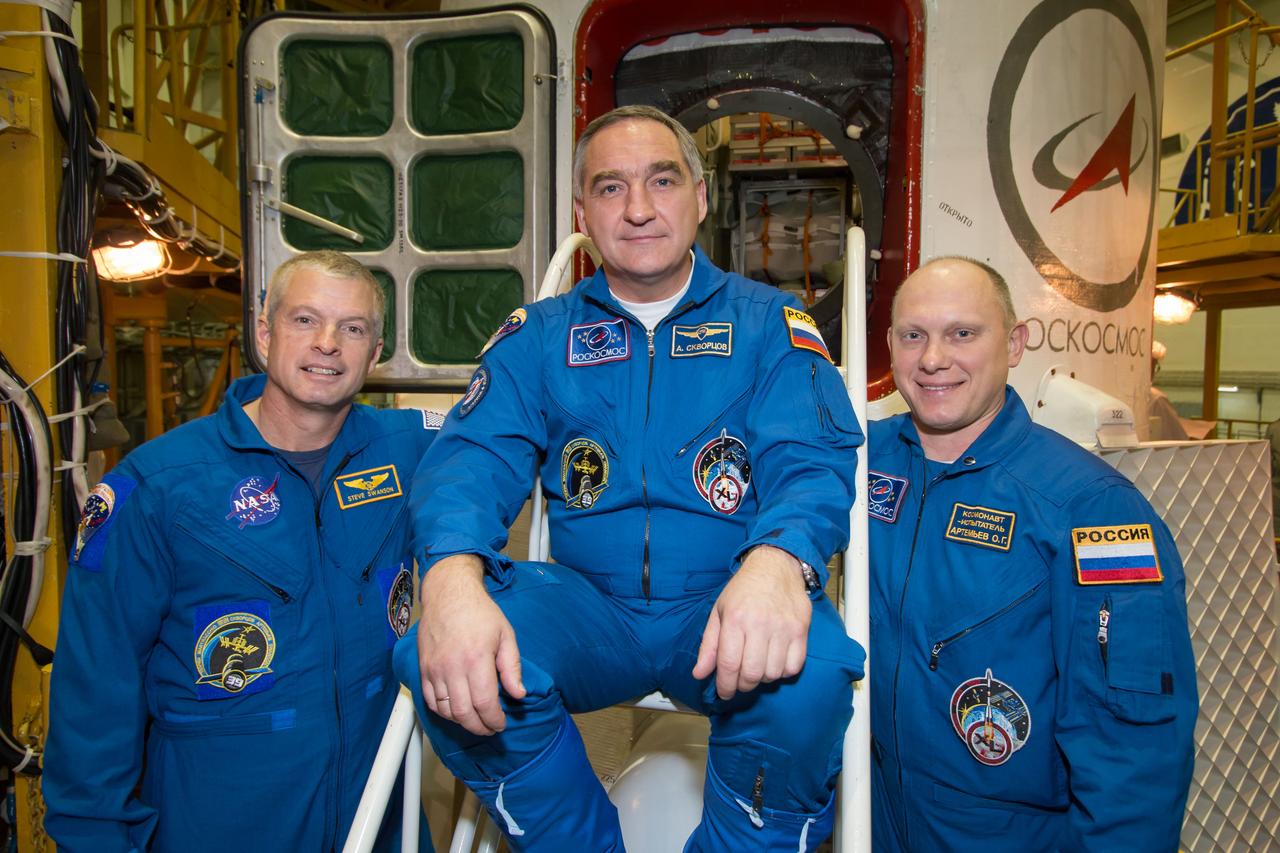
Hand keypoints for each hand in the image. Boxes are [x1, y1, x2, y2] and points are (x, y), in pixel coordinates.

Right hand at [417, 555, 524, 735]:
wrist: (449, 594)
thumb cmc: (480, 612)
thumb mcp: (505, 635)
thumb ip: (512, 667)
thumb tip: (519, 694)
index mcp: (477, 659)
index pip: (485, 704)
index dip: (494, 720)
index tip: (501, 724)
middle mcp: (453, 667)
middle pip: (464, 713)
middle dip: (480, 727)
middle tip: (490, 728)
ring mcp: (435, 669)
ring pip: (446, 711)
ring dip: (462, 722)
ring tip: (475, 721)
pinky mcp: (424, 669)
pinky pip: (430, 701)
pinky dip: (444, 712)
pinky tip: (456, 711)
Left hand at [692, 545, 811, 699]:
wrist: (775, 566)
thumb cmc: (743, 590)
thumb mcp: (719, 612)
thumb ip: (709, 645)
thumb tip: (699, 674)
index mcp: (735, 620)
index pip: (729, 665)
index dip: (725, 686)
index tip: (724, 692)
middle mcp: (760, 624)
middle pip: (752, 674)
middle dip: (743, 685)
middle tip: (740, 681)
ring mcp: (783, 628)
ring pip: (773, 673)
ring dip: (763, 678)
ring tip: (757, 667)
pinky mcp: (801, 630)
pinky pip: (794, 667)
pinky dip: (783, 671)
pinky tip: (774, 662)